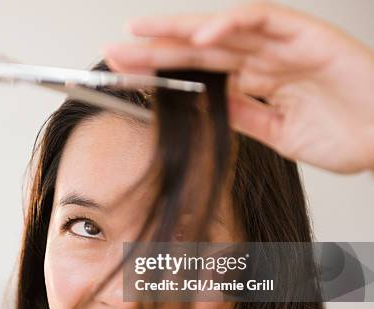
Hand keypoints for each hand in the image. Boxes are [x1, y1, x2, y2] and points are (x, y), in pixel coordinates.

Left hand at [105, 3, 373, 173]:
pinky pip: (265, 20)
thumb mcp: (278, 132)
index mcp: (257, 80)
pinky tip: (200, 37)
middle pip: (200, 48)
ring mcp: (284, 44)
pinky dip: (232, 24)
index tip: (124, 73)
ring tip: (139, 32)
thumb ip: (243, 116)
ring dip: (180, 30)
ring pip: (223, 28)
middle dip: (156, 48)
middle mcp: (265, 57)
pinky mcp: (308, 34)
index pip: (199, 71)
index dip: (162, 69)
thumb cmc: (346, 135)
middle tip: (115, 51)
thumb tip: (205, 110)